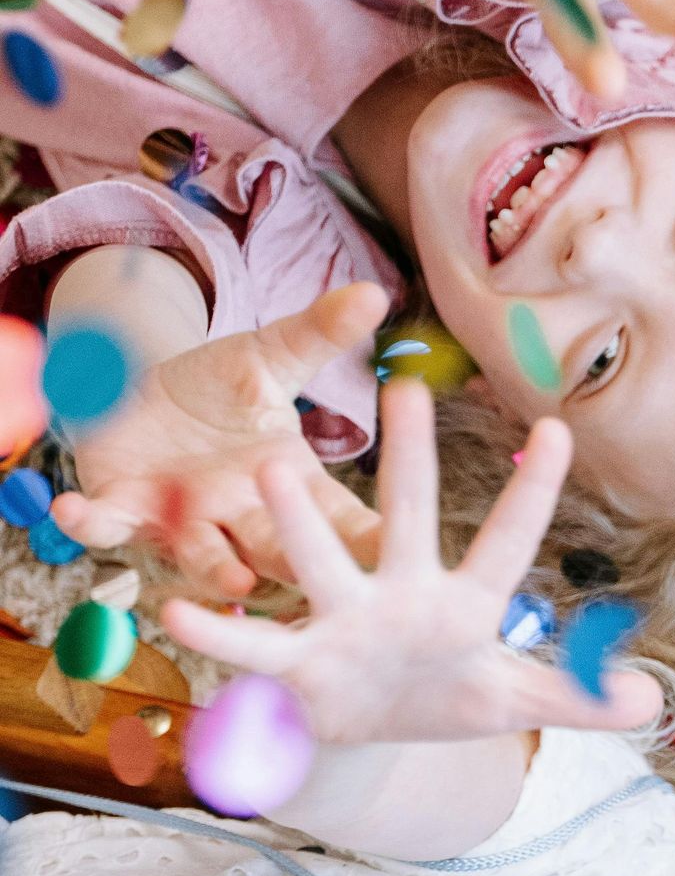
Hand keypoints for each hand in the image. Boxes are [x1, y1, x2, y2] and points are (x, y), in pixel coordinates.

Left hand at [53, 281, 387, 599]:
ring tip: (237, 582)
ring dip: (216, 570)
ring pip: (204, 556)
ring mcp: (182, 520)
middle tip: (325, 576)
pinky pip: (106, 523)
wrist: (139, 391)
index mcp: (290, 482)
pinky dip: (89, 521)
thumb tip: (374, 293)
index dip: (367, 537)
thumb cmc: (215, 387)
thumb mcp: (269, 356)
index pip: (340, 517)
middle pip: (279, 549)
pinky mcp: (123, 509)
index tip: (401, 549)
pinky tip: (72, 510)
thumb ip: (318, 334)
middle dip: (299, 562)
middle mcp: (241, 514)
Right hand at [160, 372, 666, 744]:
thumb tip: (656, 705)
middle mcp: (396, 591)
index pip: (507, 542)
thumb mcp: (513, 702)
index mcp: (460, 600)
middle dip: (408, 460)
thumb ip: (580, 699)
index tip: (562, 430)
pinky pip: (251, 646)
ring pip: (315, 560)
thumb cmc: (439, 696)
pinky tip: (177, 608)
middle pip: (405, 516)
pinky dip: (218, 630)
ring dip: (297, 520)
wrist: (365, 732)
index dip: (534, 493)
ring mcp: (340, 620)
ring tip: (274, 463)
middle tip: (404, 389)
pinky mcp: (293, 667)